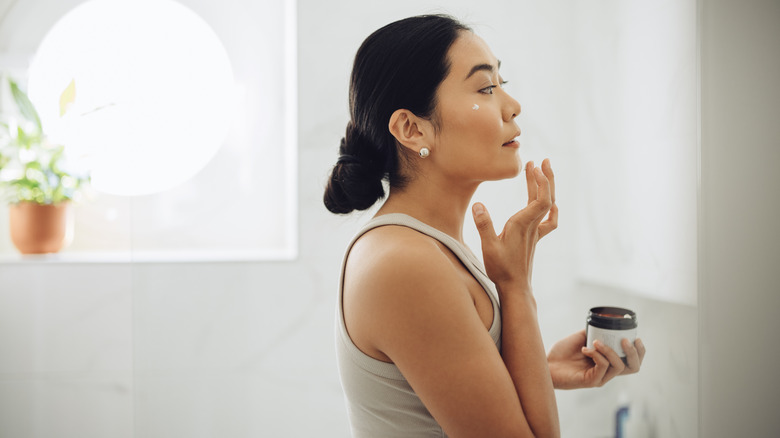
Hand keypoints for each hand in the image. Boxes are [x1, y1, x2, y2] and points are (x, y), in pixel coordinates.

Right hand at [472, 160, 557, 289]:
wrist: (515, 287)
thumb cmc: (501, 269)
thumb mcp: (488, 247)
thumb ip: (484, 225)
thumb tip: (478, 204)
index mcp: (523, 225)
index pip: (541, 200)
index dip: (541, 182)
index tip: (534, 166)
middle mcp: (532, 226)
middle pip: (547, 197)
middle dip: (546, 177)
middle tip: (541, 160)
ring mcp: (535, 231)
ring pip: (546, 205)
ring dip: (545, 187)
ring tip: (538, 170)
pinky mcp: (534, 237)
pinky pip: (548, 219)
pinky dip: (550, 207)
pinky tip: (549, 202)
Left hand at [547, 329, 645, 389]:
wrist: (545, 363)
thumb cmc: (561, 353)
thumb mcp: (581, 338)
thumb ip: (593, 332)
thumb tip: (604, 321)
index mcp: (608, 363)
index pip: (632, 362)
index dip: (639, 352)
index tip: (636, 337)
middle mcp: (607, 372)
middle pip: (633, 368)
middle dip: (633, 353)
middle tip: (624, 340)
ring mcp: (600, 378)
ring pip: (618, 366)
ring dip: (609, 350)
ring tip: (595, 342)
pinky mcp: (591, 381)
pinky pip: (603, 367)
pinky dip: (597, 354)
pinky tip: (586, 349)